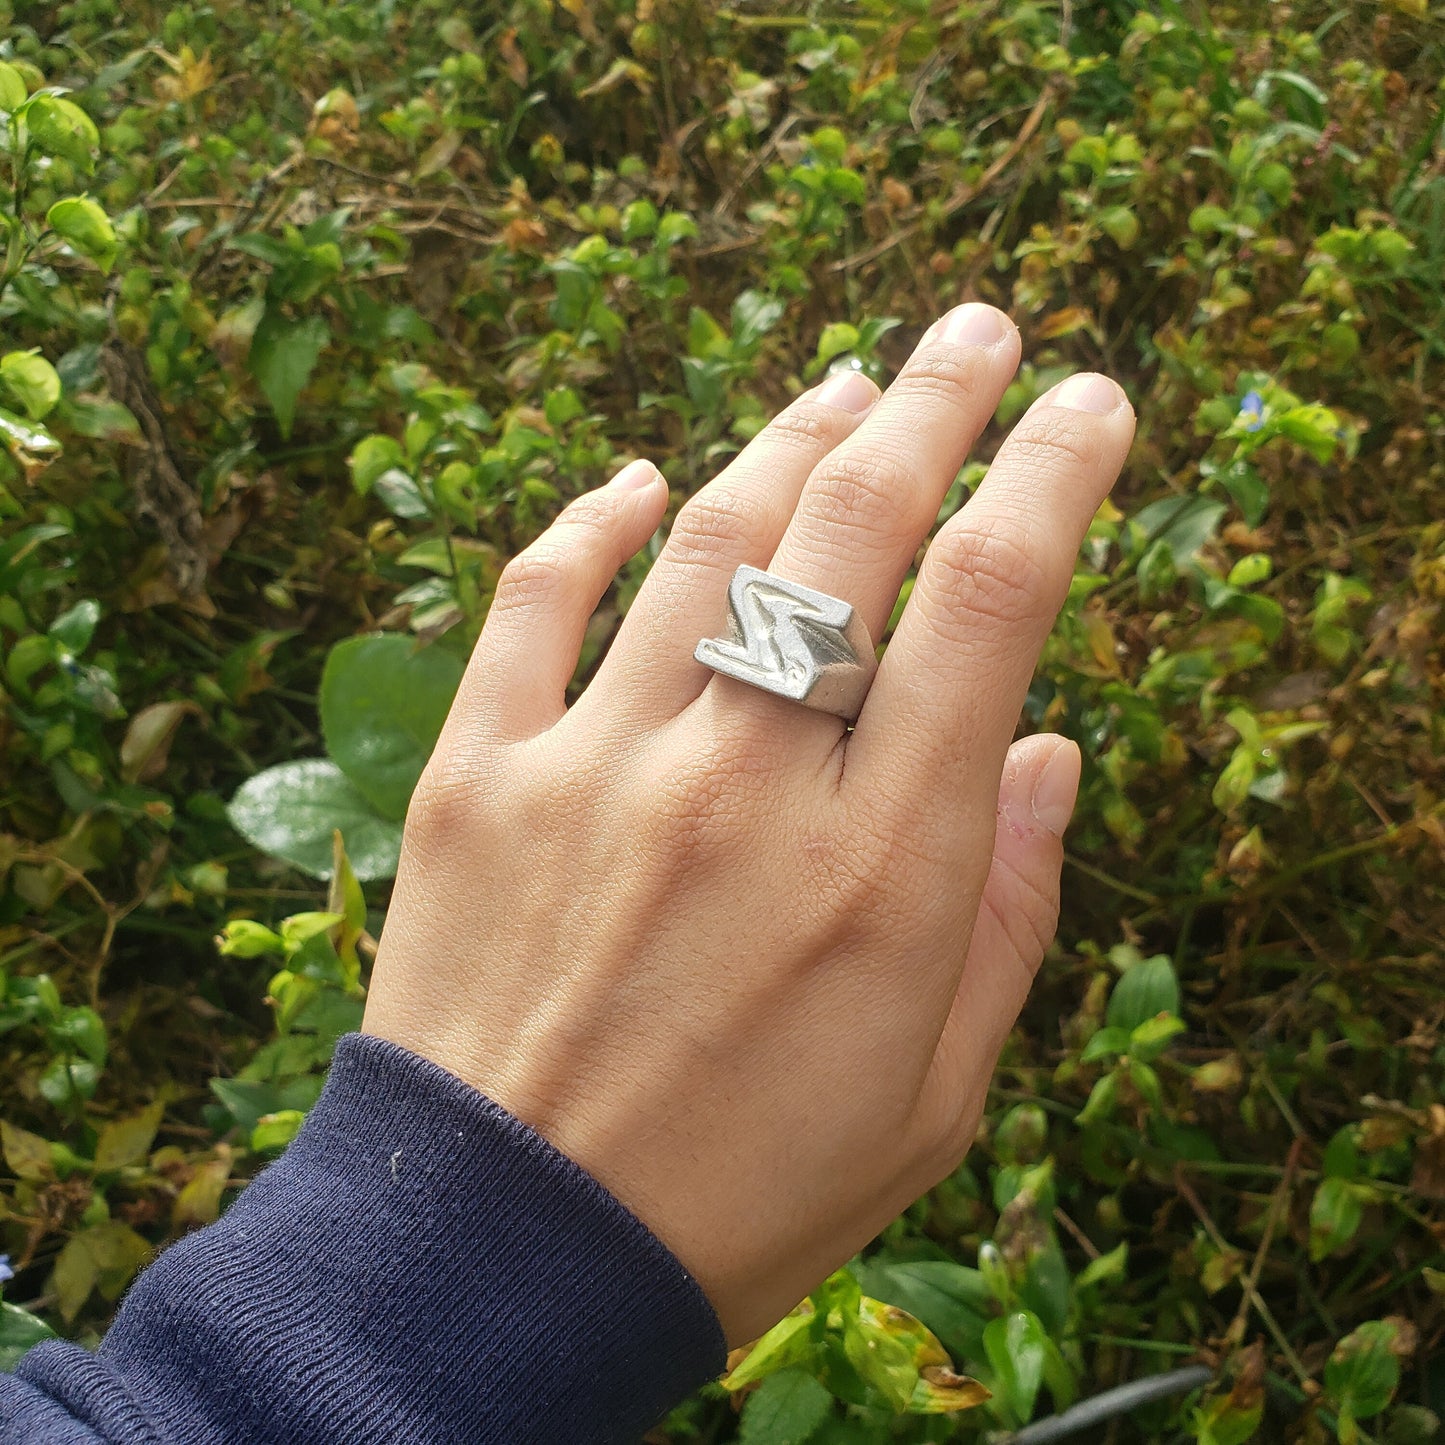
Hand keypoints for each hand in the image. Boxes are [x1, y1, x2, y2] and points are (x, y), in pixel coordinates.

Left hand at [362, 302, 1134, 1344]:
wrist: (504, 1259)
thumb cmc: (742, 1192)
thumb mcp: (931, 1094)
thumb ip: (1005, 910)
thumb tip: (1041, 746)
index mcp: (879, 867)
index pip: (993, 603)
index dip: (1056, 475)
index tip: (1091, 407)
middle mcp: (743, 784)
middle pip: (853, 525)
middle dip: (933, 401)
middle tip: (974, 332)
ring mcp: (595, 766)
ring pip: (709, 538)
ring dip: (787, 437)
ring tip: (842, 386)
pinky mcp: (479, 779)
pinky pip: (532, 601)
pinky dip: (591, 522)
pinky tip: (643, 479)